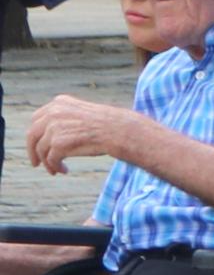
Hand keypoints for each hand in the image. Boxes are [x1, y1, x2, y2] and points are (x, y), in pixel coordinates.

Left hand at [23, 95, 138, 177]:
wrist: (120, 131)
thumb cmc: (108, 125)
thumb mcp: (82, 113)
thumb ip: (65, 118)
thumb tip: (52, 135)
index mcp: (59, 103)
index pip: (36, 119)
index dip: (35, 135)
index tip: (37, 145)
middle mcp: (53, 113)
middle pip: (32, 134)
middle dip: (33, 150)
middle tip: (36, 163)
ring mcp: (54, 128)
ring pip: (41, 150)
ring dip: (47, 162)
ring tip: (55, 170)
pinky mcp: (58, 143)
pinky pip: (50, 159)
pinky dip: (55, 167)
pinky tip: (64, 171)